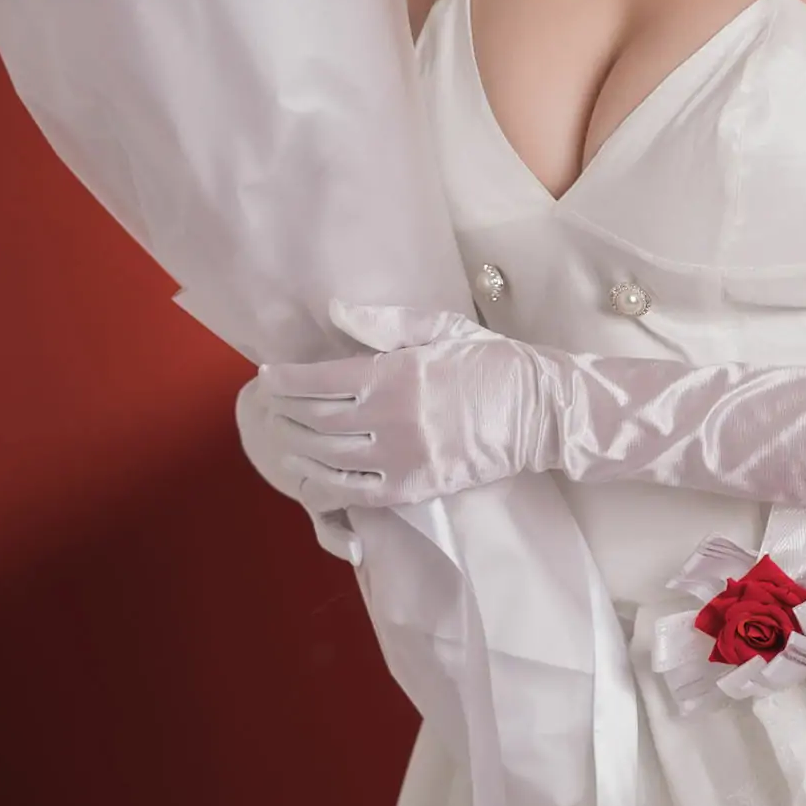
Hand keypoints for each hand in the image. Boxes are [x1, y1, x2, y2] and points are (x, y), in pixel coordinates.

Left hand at [236, 301, 545, 516]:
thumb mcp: (441, 327)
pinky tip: (308, 478)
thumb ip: (384, 322)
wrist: (538, 411)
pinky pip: (356, 494)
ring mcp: (402, 457)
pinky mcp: (416, 487)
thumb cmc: (490, 362)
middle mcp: (392, 418)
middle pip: (316, 420)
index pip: (321, 379)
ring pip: (328, 459)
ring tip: (281, 439)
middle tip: (268, 407)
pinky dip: (324, 488)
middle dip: (284, 413)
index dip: (286, 380)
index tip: (268, 376)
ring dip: (296, 449)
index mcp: (396, 373)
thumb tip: (334, 310)